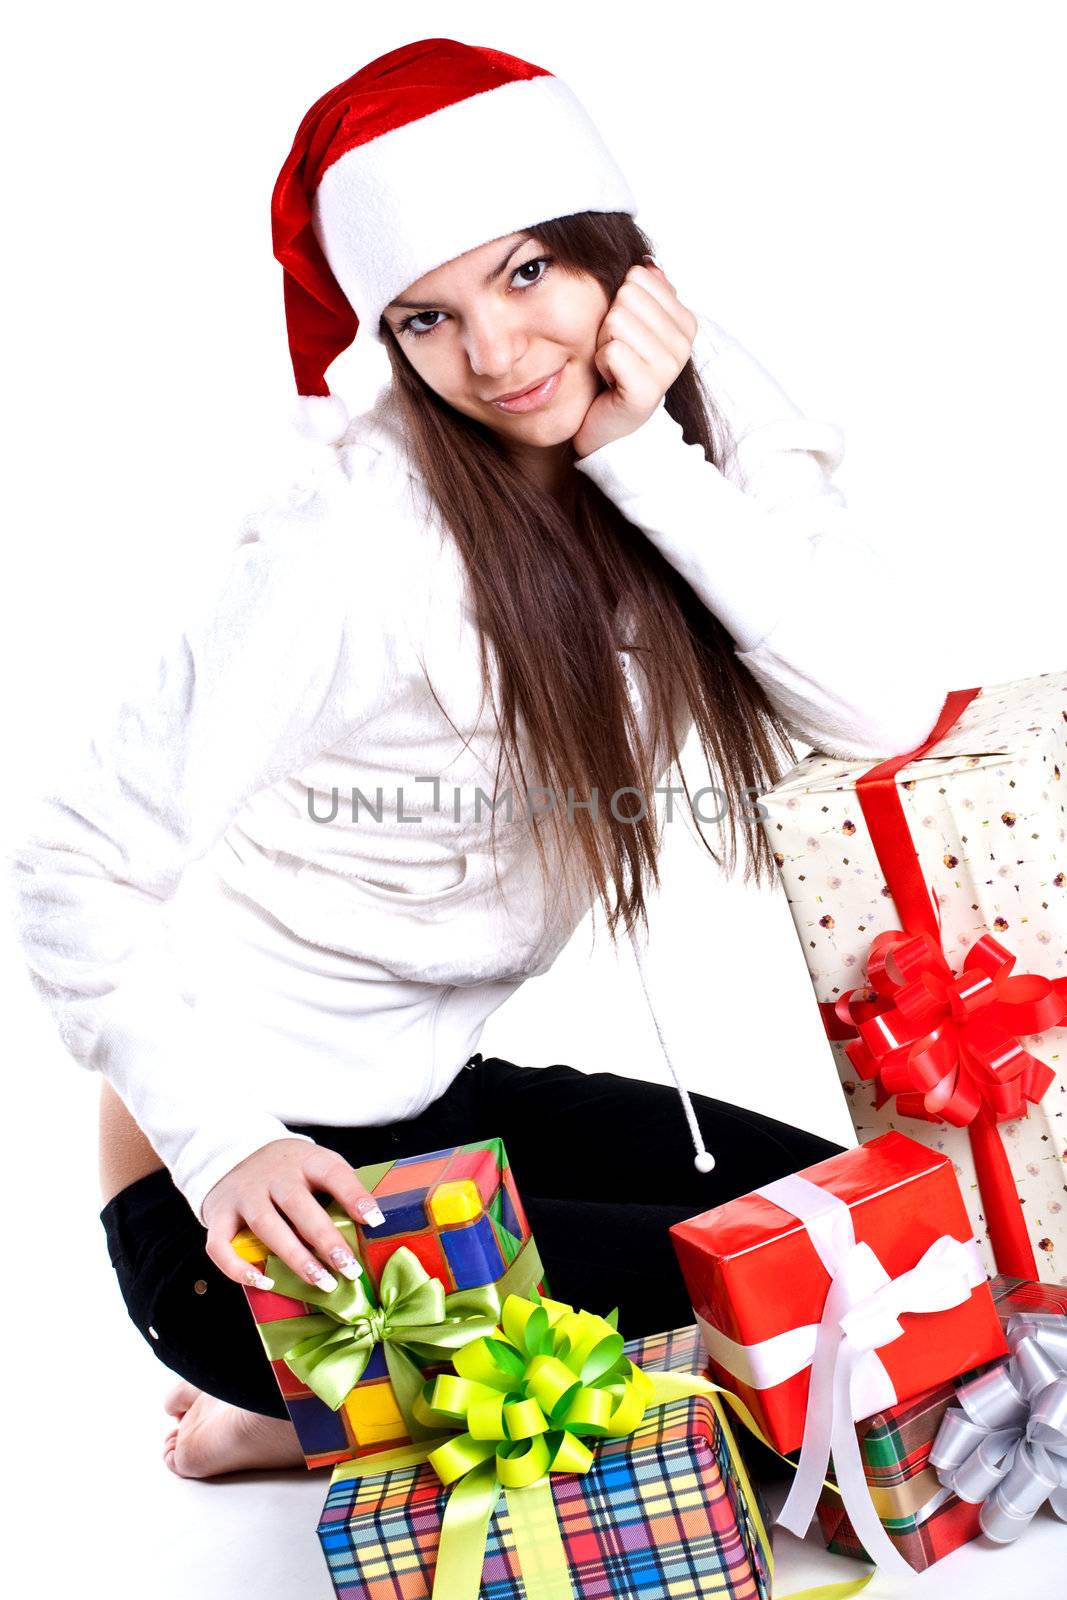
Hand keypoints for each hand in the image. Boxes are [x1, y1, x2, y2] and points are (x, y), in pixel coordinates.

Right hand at [201, 1137, 385, 1290]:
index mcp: (305, 1160)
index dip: (354, 1196)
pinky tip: (264, 1283)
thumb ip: (339, 1187)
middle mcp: (273, 1175)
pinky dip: (239, 1268)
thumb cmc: (289, 1170)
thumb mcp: (316, 1164)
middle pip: (299, 1206)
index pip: (332, 1173)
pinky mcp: (219, 1214)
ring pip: (266, 1227)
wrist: (234, 1153)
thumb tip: (373, 1224)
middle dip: (325, 1240)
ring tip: (321, 1282)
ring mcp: (244, 1194)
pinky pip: (221, 1245)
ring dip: (295, 1258)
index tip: (375, 1221)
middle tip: (349, 1268)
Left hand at [572, 260, 697, 459]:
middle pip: (625, 296)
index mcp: (686, 322)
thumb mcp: (634, 327)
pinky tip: (609, 382)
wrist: (613, 429)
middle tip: (618, 353)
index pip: (639, 276)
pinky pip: (611, 351)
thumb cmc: (619, 374)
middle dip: (609, 323)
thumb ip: (646, 294)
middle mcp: (683, 344)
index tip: (627, 335)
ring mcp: (668, 368)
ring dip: (603, 344)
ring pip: (616, 321)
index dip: (620, 303)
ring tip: (614, 368)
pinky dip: (600, 365)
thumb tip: (649, 264)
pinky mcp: (648, 390)